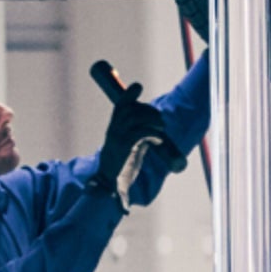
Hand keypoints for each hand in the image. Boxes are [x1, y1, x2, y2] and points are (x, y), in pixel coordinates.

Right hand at [87, 59, 173, 203]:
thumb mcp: (131, 145)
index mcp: (115, 128)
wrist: (109, 185)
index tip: (138, 86)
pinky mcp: (124, 147)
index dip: (129, 94)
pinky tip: (158, 140)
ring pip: (135, 117)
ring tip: (161, 129)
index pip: (120, 105)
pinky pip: (140, 132)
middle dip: (149, 110)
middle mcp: (114, 130)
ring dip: (152, 119)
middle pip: (131, 108)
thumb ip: (139, 134)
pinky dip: (153, 133)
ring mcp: (118, 138)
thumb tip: (155, 126)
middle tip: (160, 121)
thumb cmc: (121, 166)